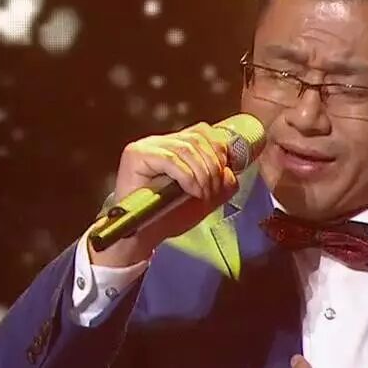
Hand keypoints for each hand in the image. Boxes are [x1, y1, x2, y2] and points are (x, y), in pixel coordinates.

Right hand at [88, 121, 239, 266]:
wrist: (143, 235)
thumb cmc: (169, 216)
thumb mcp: (204, 197)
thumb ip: (222, 182)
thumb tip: (231, 170)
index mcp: (174, 146)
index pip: (202, 132)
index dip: (218, 148)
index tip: (225, 172)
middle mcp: (159, 142)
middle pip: (197, 138)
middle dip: (212, 165)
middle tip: (213, 190)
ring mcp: (146, 146)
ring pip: (185, 148)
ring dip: (202, 173)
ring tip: (202, 194)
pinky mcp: (136, 155)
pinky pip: (170, 159)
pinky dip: (187, 176)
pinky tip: (192, 191)